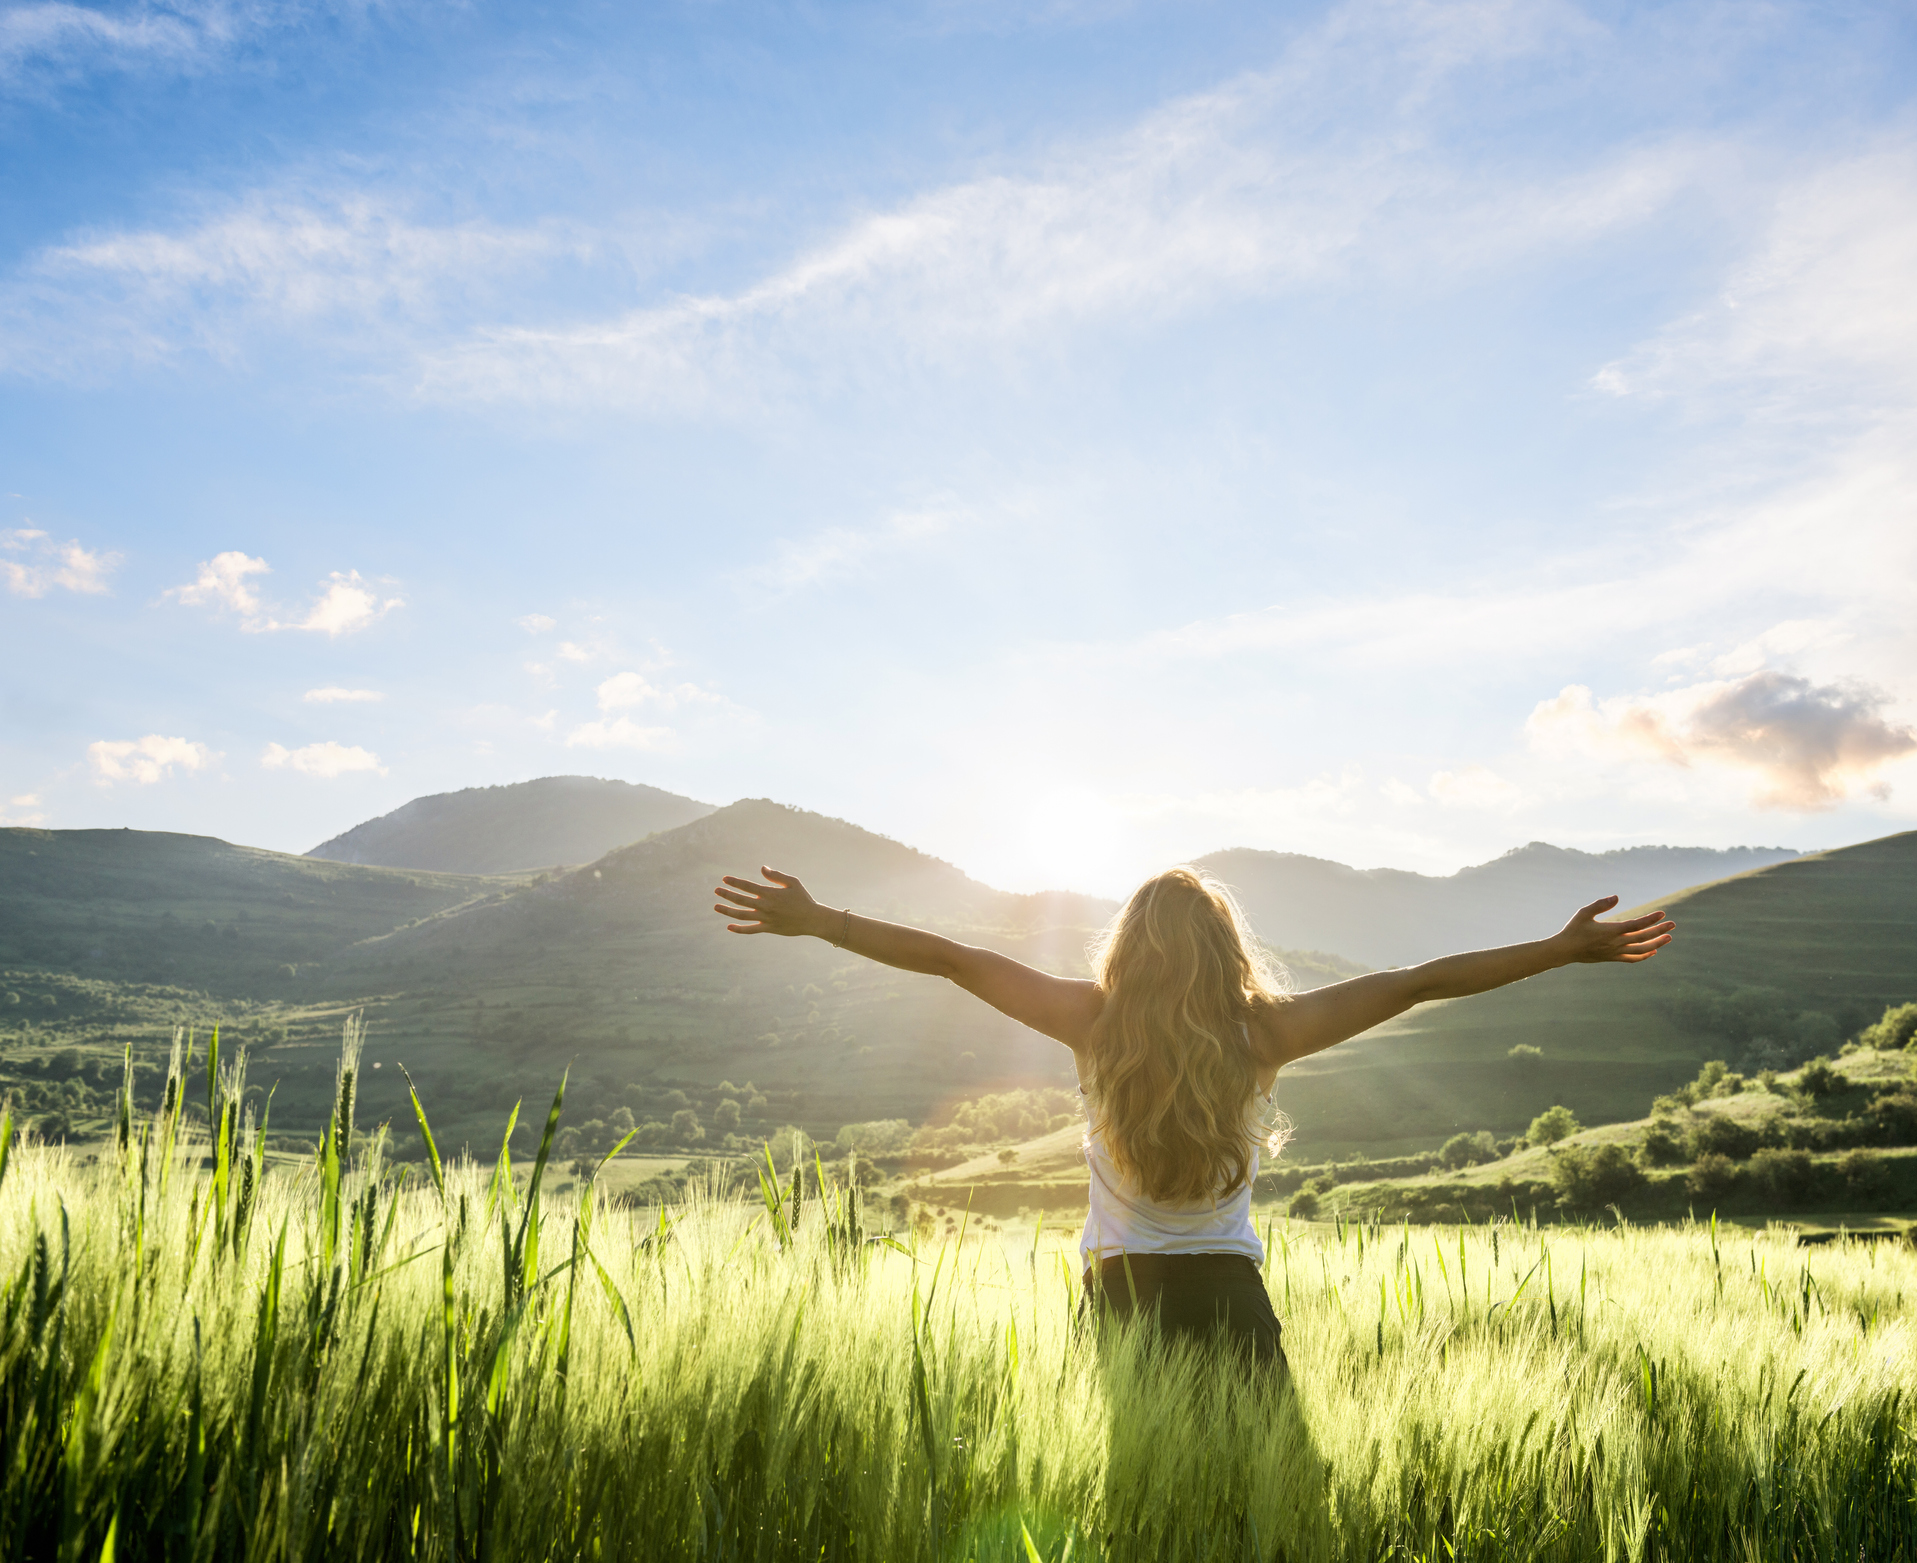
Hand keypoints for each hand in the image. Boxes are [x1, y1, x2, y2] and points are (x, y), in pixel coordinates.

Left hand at [713, 867, 829, 936]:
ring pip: (742, 915)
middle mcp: (765, 906)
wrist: (812, 919)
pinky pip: (750, 930)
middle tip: (716, 890)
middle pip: (741, 900)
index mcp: (770, 893)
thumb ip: (776, 875)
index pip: (748, 886)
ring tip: (716, 907)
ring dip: (727, 911)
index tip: (724, 879)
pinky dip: (739, 929)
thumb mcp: (793, 882)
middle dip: (727, 894)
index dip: (735, 882)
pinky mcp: (768, 928)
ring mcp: (765, 918)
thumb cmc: (803, 899)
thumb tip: (762, 868)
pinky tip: (729, 926)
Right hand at [1553, 896, 1674, 964]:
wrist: (1565, 950)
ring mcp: (1616, 952)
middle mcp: (1616, 943)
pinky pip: (1632, 958)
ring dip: (1656, 944)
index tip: (1662, 913)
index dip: (1650, 919)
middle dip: (1659, 930)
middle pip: (1643, 937)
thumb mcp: (1584, 913)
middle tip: (1673, 924)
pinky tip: (1653, 951)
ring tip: (1668, 938)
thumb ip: (1600, 904)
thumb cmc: (1573, 929)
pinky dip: (1644, 956)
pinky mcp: (1613, 958)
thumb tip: (1616, 897)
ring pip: (1641, 949)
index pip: (1636, 924)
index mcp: (1611, 931)